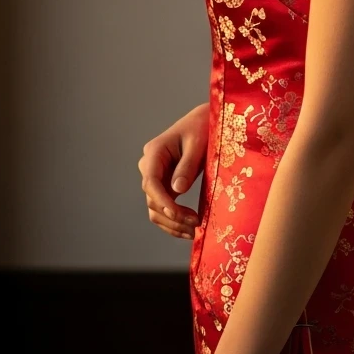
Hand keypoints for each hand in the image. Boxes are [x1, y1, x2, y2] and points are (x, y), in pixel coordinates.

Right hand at [138, 102, 208, 239]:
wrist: (203, 121)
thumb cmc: (201, 126)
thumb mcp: (198, 143)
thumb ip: (187, 166)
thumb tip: (177, 191)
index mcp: (154, 152)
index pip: (151, 182)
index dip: (162, 200)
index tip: (177, 213)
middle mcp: (150, 166)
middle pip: (152, 199)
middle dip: (172, 216)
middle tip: (196, 224)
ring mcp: (156, 177)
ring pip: (156, 209)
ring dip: (172, 224)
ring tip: (194, 231)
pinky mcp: (165, 185)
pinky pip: (165, 208)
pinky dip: (174, 221)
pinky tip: (189, 230)